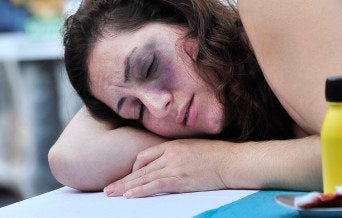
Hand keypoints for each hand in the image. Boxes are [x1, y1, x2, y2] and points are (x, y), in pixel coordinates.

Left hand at [103, 139, 228, 197]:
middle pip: (140, 167)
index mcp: (174, 145)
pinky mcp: (181, 179)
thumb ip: (180, 153)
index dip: (134, 168)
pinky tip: (129, 196)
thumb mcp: (196, 148)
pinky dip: (140, 191)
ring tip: (110, 194)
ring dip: (125, 187)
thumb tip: (172, 163)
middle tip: (107, 189)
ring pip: (144, 177)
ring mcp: (175, 166)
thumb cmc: (220, 156)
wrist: (233, 161)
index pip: (145, 155)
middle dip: (122, 179)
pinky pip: (155, 185)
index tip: (130, 178)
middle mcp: (171, 154)